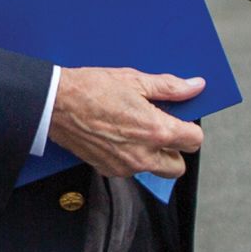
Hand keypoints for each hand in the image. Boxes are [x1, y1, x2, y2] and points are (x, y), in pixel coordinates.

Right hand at [49, 67, 204, 180]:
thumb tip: (195, 87)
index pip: (194, 140)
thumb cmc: (91, 89)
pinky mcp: (108, 170)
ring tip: (137, 131)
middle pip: (178, 166)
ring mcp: (125, 166)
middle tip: (162, 129)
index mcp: (156, 131)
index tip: (180, 119)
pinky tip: (119, 137)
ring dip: (154, 156)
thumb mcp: (135, 80)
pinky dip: (131, 158)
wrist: (55, 103)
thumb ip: (170, 87)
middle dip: (175, 149)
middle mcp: (143, 155)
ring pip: (154, 170)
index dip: (189, 128)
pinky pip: (131, 170)